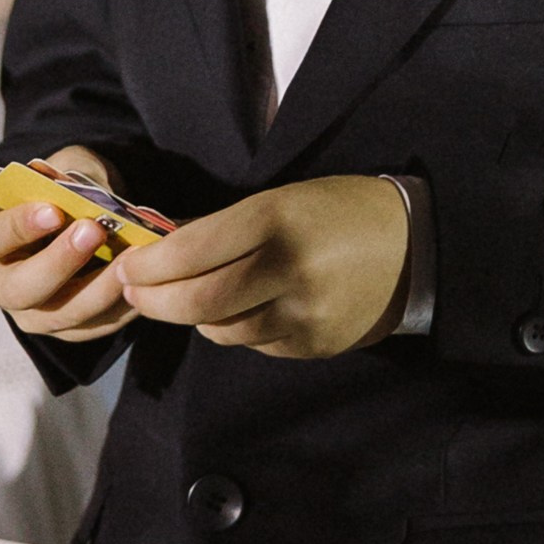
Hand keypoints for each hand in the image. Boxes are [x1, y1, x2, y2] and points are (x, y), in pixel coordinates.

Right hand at [0, 147, 138, 340]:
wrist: (80, 219)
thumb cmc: (60, 191)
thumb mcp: (59, 170)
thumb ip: (67, 177)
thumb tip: (83, 190)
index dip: (15, 228)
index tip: (52, 210)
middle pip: (20, 289)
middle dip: (59, 262)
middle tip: (93, 231)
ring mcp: (32, 314)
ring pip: (61, 314)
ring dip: (98, 288)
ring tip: (129, 258)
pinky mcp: (68, 330)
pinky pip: (95, 326)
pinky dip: (121, 304)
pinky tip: (143, 280)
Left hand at [115, 176, 407, 358]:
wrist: (416, 246)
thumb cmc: (338, 211)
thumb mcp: (281, 199)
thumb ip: (222, 227)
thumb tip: (160, 246)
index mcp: (276, 219)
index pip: (190, 251)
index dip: (148, 264)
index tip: (127, 265)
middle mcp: (289, 269)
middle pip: (197, 301)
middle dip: (154, 300)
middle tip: (134, 291)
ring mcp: (304, 313)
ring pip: (221, 329)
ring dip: (193, 315)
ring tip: (185, 297)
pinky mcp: (315, 344)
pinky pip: (255, 344)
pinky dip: (234, 328)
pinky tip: (239, 308)